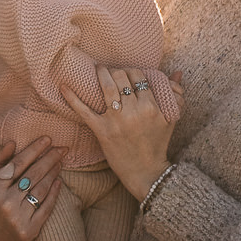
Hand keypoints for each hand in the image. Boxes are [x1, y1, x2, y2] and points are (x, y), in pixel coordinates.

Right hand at [0, 138, 65, 240]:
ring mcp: (18, 217)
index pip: (17, 164)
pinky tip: (59, 181)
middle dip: (49, 159)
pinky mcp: (30, 229)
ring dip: (53, 173)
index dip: (33, 150)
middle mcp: (5, 202)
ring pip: (40, 189)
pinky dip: (54, 192)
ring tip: (60, 162)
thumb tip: (12, 142)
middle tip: (62, 148)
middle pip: (32, 175)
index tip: (47, 139)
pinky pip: (46, 207)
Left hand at [61, 66, 182, 201]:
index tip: (128, 73)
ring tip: (98, 69)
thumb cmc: (158, 143)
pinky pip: (84, 111)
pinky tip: (63, 86)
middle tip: (112, 71)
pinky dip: (72, 98)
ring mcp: (116, 121)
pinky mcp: (102, 131)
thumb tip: (177, 73)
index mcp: (152, 106)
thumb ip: (176, 95)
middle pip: (121, 77)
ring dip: (100, 73)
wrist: (146, 172)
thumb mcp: (171, 119)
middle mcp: (134, 111)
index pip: (138, 76)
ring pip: (106, 86)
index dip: (132, 71)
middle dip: (116, 71)